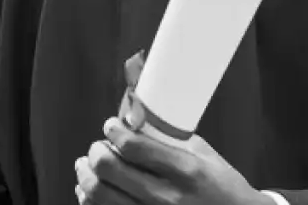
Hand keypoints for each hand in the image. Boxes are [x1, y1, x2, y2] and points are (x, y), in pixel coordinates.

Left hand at [75, 51, 269, 204]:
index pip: (134, 147)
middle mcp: (168, 199)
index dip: (114, 131)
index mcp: (186, 172)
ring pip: (98, 195)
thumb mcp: (202, 154)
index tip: (111, 125)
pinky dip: (89, 200)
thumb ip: (168, 137)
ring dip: (86, 175)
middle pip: (109, 169)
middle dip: (96, 150)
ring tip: (87, 164)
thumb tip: (135, 112)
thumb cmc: (221, 187)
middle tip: (98, 145)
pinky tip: (90, 189)